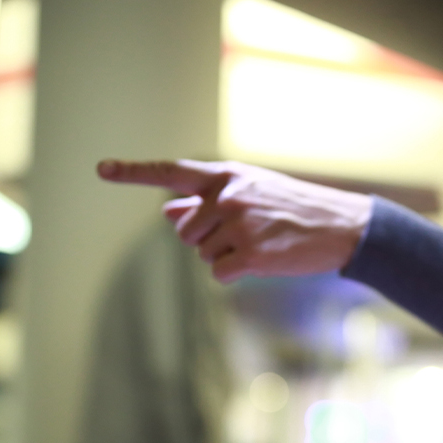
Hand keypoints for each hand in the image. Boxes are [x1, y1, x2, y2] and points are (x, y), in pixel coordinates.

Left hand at [96, 159, 372, 282]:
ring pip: (201, 254)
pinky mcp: (250, 254)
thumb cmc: (293, 208)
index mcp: (226, 175)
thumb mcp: (251, 192)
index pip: (171, 172)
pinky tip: (262, 260)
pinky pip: (218, 273)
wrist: (341, 225)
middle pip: (185, 231)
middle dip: (205, 238)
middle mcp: (227, 196)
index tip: (101, 169)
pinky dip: (236, 272)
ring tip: (260, 242)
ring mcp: (238, 225)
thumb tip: (167, 211)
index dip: (133, 172)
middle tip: (243, 233)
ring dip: (224, 256)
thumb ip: (206, 201)